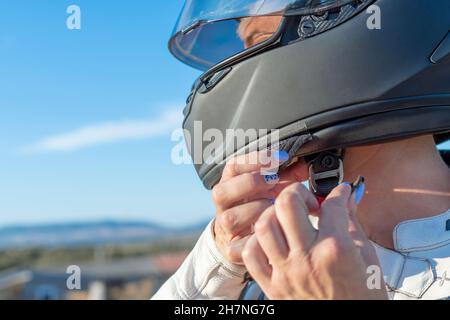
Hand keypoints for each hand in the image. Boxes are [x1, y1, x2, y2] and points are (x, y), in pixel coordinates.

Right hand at [212, 151, 309, 264]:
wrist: (246, 239)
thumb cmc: (262, 206)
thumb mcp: (271, 188)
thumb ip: (285, 175)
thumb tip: (304, 165)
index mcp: (229, 184)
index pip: (232, 167)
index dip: (254, 160)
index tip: (279, 159)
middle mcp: (223, 205)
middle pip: (221, 192)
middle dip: (251, 183)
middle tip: (274, 181)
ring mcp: (225, 228)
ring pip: (230, 218)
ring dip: (256, 210)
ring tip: (274, 207)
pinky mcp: (231, 250)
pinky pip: (240, 246)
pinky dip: (258, 239)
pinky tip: (273, 231)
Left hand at [242, 182, 387, 299]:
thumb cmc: (362, 300)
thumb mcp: (367, 259)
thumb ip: (352, 223)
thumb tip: (346, 199)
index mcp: (335, 251)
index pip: (331, 205)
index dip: (338, 193)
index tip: (339, 193)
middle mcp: (306, 259)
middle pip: (287, 204)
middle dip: (298, 192)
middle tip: (308, 201)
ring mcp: (286, 274)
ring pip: (264, 225)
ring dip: (274, 214)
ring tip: (288, 219)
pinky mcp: (272, 287)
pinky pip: (251, 254)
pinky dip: (258, 242)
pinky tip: (273, 241)